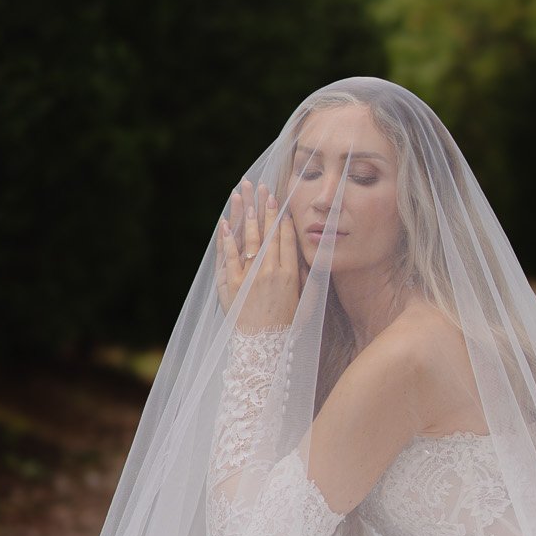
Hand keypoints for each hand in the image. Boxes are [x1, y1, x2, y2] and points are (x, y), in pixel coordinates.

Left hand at [215, 177, 300, 330]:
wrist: (263, 348)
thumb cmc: (287, 328)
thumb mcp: (307, 305)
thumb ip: (309, 281)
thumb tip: (311, 258)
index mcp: (290, 275)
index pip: (286, 240)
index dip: (282, 219)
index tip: (279, 202)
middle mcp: (270, 272)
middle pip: (267, 233)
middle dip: (264, 208)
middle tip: (262, 188)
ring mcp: (249, 278)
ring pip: (248, 240)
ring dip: (244, 214)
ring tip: (243, 194)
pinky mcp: (231, 285)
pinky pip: (228, 257)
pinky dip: (226, 239)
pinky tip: (224, 223)